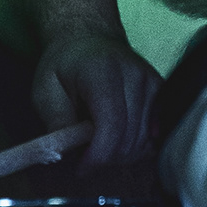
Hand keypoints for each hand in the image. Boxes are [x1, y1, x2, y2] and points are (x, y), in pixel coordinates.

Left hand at [31, 25, 159, 170]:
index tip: (82, 168)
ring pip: (145, 140)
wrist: (88, 38)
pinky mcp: (162, 91)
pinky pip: (157, 134)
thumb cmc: (64, 65)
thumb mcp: (45, 88)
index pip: (111, 124)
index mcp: (103, 71)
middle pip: (130, 137)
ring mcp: (152, 83)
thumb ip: (56, 120)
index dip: (98, 155)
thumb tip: (67, 153)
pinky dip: (138, 147)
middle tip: (86, 156)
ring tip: (99, 145)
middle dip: (107, 157)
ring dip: (122, 154)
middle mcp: (134, 75)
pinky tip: (119, 141)